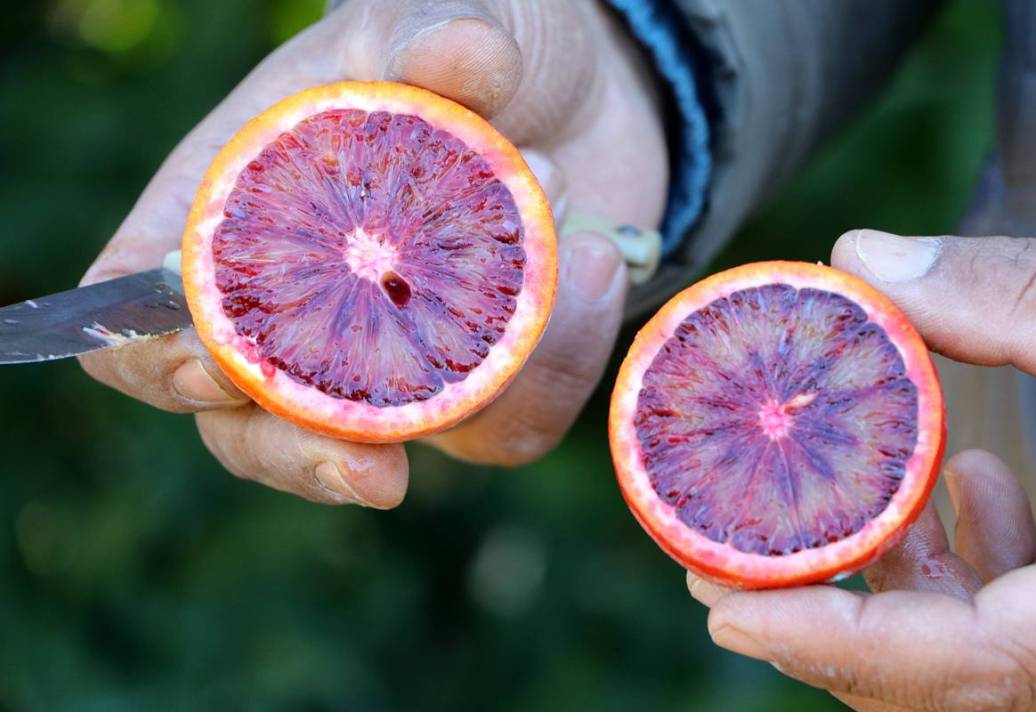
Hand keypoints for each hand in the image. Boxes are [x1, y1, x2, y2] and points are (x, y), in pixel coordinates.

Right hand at [80, 0, 667, 504]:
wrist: (586, 92)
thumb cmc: (480, 43)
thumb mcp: (447, 11)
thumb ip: (440, 30)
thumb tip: (459, 59)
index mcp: (240, 208)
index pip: (143, 306)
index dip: (155, 353)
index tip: (218, 365)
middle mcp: (305, 305)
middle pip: (249, 428)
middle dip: (303, 458)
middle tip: (374, 472)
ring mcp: (394, 359)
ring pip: (392, 453)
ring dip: (484, 373)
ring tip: (567, 229)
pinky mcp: (485, 385)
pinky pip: (511, 428)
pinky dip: (562, 360)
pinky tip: (602, 263)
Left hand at [688, 230, 1035, 710]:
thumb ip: (1019, 295)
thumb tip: (864, 258)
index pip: (955, 666)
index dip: (827, 644)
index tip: (722, 612)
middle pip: (942, 673)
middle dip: (827, 617)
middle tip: (723, 562)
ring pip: (982, 645)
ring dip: (902, 573)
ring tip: (841, 492)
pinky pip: (1034, 615)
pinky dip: (982, 558)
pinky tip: (973, 478)